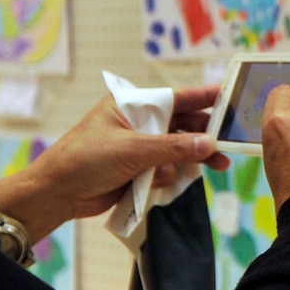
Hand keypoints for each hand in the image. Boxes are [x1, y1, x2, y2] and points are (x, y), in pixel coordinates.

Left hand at [0, 85, 228, 243]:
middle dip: (205, 135)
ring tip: (217, 166)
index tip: (232, 97)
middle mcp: (138, 123)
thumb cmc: (84, 159)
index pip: (176, 97)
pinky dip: (172, 176)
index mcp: (132, 105)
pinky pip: (167, 170)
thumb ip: (172, 147)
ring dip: (191, 159)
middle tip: (230, 144)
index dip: (205, 97)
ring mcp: (139, 147)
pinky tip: (168, 182)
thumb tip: (209, 143)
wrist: (58, 193)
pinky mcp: (138, 170)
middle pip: (182, 124)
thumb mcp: (132, 149)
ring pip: (178, 150)